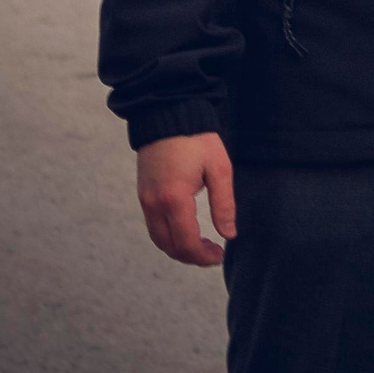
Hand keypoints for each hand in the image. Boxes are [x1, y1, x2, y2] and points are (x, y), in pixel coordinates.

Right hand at [137, 132, 234, 265]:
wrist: (168, 116)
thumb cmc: (197, 140)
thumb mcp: (220, 169)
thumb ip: (224, 204)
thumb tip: (230, 234)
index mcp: (174, 198)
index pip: (186, 242)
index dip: (203, 256)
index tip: (220, 256)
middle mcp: (154, 204)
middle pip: (169, 246)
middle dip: (191, 257)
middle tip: (213, 255)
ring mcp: (145, 200)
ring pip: (158, 239)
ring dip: (179, 249)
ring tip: (202, 247)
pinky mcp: (143, 195)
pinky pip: (153, 226)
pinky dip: (169, 237)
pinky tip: (187, 232)